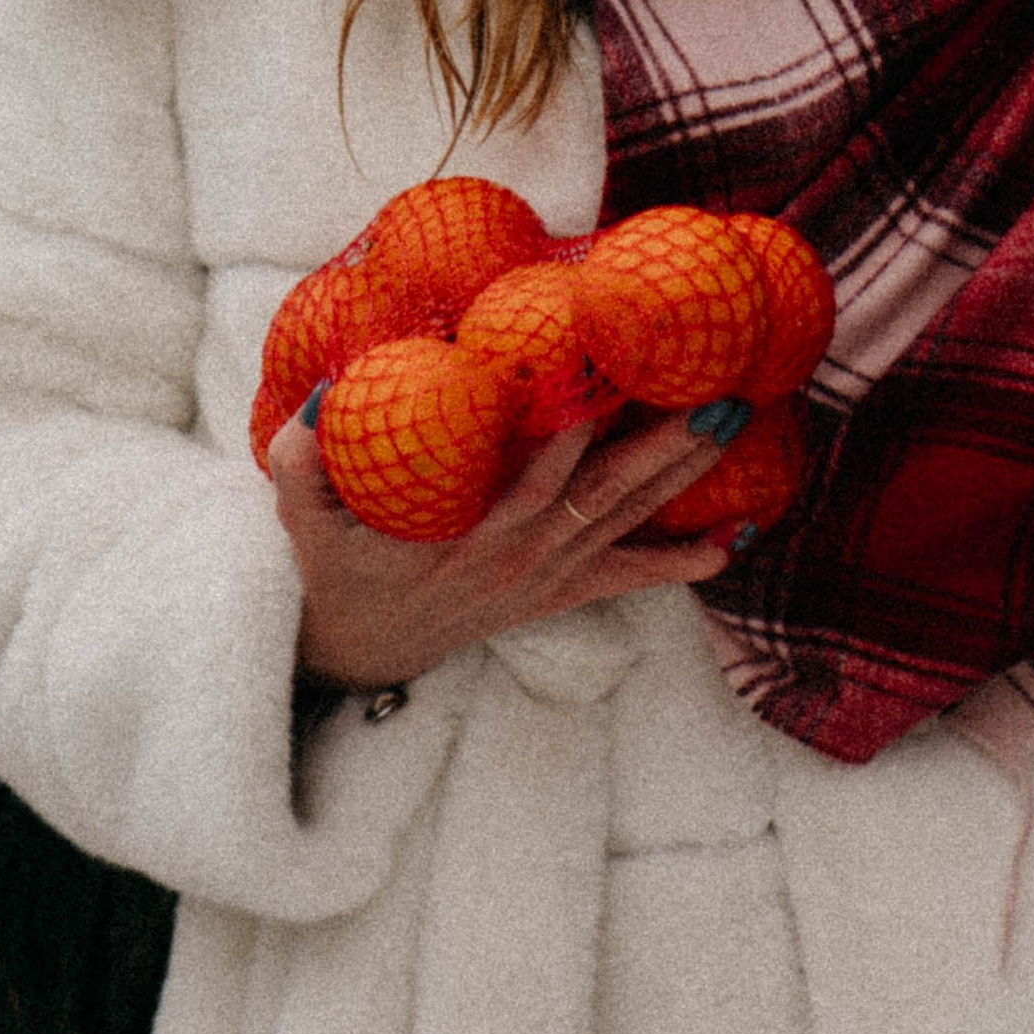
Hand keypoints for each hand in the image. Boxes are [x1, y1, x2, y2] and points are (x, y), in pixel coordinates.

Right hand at [267, 403, 735, 688]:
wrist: (366, 645)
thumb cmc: (341, 567)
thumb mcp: (305, 521)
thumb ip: (303, 464)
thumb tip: (322, 395)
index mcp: (465, 534)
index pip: (529, 483)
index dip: (570, 441)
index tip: (607, 387)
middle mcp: (517, 556)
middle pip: (601, 497)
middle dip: (661, 447)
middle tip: (716, 397)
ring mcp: (544, 577)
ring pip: (623, 521)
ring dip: (681, 476)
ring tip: (730, 426)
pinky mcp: (557, 591)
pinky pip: (626, 578)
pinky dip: (677, 565)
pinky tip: (728, 545)